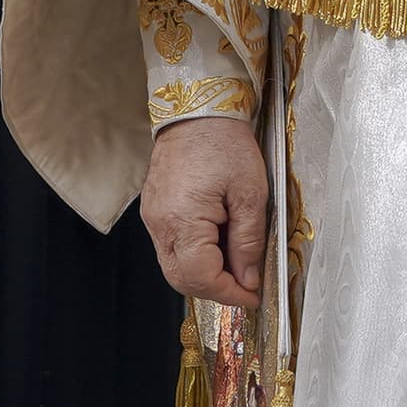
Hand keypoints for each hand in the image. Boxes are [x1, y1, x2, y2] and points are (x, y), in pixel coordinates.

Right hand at [143, 114, 267, 307]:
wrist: (197, 111)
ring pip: (174, 267)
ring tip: (236, 262)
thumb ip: (248, 241)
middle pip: (182, 279)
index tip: (253, 296)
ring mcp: (153, 218)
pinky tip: (219, 244)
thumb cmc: (225, 143)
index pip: (201, 278)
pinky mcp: (154, 211)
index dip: (229, 293)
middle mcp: (160, 224)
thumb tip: (248, 278)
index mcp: (183, 219)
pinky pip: (171, 247)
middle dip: (215, 289)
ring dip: (205, 274)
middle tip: (246, 286)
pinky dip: (195, 256)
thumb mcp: (251, 193)